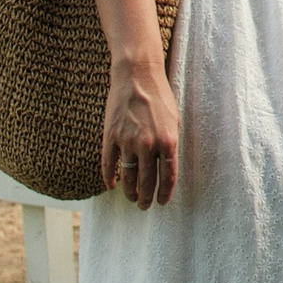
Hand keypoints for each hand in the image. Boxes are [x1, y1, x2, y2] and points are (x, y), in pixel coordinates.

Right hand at [101, 64, 179, 207]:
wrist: (137, 76)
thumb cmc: (159, 96)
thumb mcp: (174, 120)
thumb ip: (170, 144)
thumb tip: (166, 167)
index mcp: (168, 141)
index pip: (168, 177)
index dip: (165, 193)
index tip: (161, 202)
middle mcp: (148, 144)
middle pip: (147, 181)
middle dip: (146, 197)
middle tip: (144, 206)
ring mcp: (127, 141)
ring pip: (128, 177)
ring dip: (130, 191)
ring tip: (131, 198)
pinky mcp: (110, 136)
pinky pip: (109, 164)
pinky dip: (110, 178)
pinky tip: (112, 185)